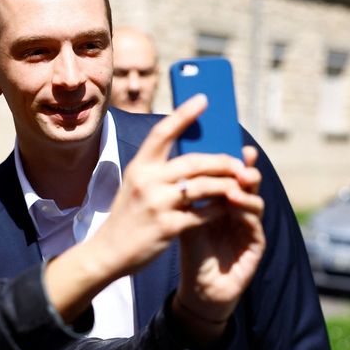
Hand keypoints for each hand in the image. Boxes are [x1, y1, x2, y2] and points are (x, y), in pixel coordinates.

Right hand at [91, 95, 249, 277]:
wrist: (108, 251)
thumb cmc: (129, 215)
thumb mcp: (136, 184)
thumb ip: (159, 170)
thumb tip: (196, 153)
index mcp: (139, 167)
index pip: (162, 132)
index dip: (184, 114)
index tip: (204, 99)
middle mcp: (147, 181)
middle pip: (194, 162)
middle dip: (222, 160)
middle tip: (239, 162)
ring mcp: (158, 204)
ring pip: (204, 186)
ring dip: (227, 185)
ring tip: (240, 185)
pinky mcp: (169, 227)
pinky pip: (204, 214)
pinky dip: (220, 209)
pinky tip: (228, 208)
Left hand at [174, 146, 265, 338]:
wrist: (199, 287)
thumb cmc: (193, 251)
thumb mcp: (186, 217)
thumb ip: (187, 193)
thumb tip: (177, 161)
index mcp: (225, 200)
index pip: (232, 174)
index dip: (233, 158)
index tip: (231, 142)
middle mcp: (241, 210)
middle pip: (248, 184)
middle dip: (245, 170)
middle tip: (242, 159)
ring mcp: (250, 227)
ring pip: (255, 201)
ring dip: (246, 192)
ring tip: (236, 185)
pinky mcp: (256, 245)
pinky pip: (255, 225)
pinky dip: (247, 213)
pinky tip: (237, 206)